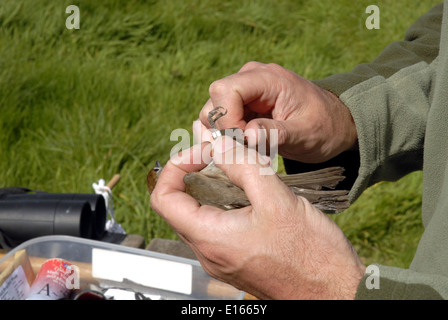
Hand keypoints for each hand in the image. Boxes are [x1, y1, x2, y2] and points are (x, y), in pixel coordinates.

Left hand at [150, 136, 365, 298]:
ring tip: (236, 166)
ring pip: (199, 214)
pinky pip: (217, 225)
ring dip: (211, 186)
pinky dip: (224, 202)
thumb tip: (219, 145)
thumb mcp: (277, 200)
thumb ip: (242, 166)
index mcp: (211, 238)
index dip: (176, 166)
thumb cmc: (311, 255)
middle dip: (195, 171)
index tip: (204, 152)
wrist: (334, 291)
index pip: (163, 198)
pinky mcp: (236, 258)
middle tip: (220, 152)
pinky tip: (248, 189)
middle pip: (180, 204)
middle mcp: (209, 252)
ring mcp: (222, 258)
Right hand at [196, 62, 356, 162]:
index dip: (227, 119)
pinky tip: (249, 148)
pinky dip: (228, 139)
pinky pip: (220, 122)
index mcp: (268, 78)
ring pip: (212, 114)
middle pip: (214, 102)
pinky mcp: (241, 105)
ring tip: (252, 150)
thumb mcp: (306, 134)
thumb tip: (248, 136)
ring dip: (225, 137)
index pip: (225, 90)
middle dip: (224, 131)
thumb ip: (277, 133)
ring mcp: (244, 92)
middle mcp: (250, 78)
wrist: (333, 123)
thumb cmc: (324, 126)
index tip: (244, 142)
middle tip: (249, 150)